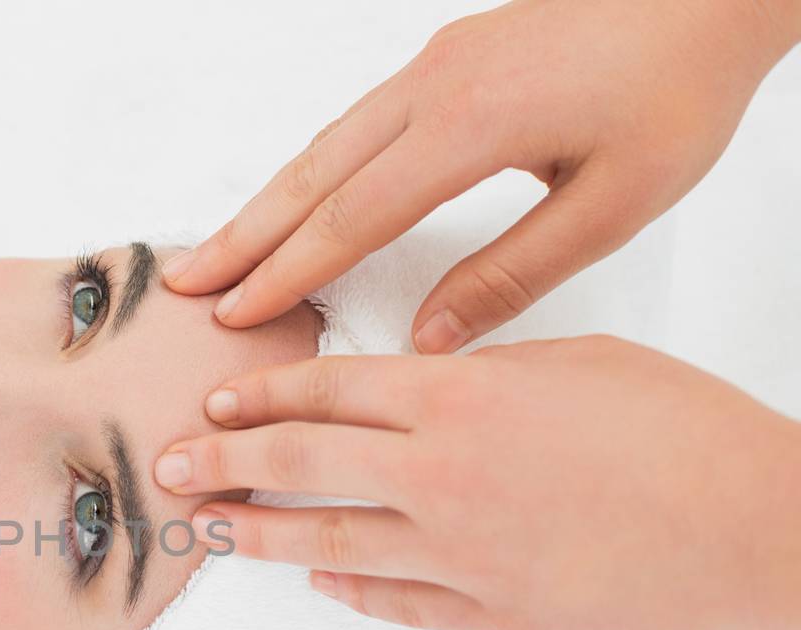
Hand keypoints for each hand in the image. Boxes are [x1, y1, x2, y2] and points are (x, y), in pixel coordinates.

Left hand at [153, 336, 800, 629]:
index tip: (213, 398)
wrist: (761, 532)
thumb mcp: (575, 365)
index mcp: (459, 398)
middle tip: (165, 465)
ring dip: (253, 535)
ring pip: (325, 542)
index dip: (260, 395)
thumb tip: (416, 382)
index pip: (326, 391)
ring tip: (203, 529)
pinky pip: (393, 604)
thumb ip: (479, 372)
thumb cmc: (684, 431)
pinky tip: (314, 578)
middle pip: (299, 465)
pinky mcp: (489, 615)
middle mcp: (439, 476)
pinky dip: (346, 588)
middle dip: (220, 463)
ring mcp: (458, 556)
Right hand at [162, 0, 800, 351]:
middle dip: (243, 236)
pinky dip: (309, 170)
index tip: (238, 314)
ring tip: (218, 251)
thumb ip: (513, 274)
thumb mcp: (612, 203)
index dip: (287, 272)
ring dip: (267, 201)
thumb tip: (431, 338)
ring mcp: (435, 64)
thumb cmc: (678, 86)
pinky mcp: (448, 56)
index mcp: (469, 125)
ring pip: (325, 143)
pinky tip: (294, 200)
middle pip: (312, 174)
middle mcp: (434, 86)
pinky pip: (355, 122)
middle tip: (186, 286)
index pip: (350, 217)